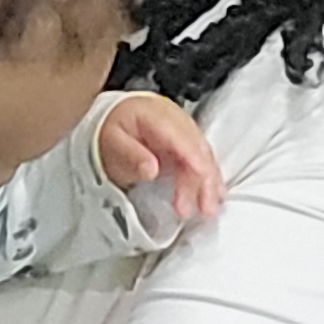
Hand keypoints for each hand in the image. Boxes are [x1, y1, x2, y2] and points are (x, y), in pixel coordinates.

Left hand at [98, 93, 224, 221]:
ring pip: (205, 155)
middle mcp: (177, 120)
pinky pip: (201, 158)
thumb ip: (131, 155)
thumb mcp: (112, 141)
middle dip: (205, 181)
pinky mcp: (185, 140)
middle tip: (205, 209)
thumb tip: (152, 169)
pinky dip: (207, 177)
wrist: (111, 114)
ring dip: (209, 182)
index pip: (185, 142)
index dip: (196, 166)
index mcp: (158, 117)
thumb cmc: (110, 128)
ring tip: (209, 208)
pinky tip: (213, 193)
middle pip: (200, 150)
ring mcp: (184, 129)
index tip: (199, 188)